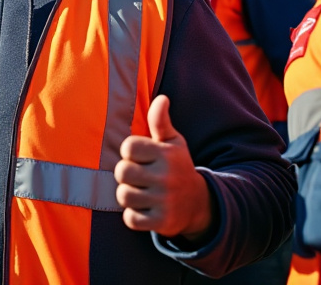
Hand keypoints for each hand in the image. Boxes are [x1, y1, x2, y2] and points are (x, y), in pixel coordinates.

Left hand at [114, 95, 213, 240]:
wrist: (199, 204)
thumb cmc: (177, 167)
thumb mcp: (173, 142)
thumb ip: (161, 121)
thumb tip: (162, 99)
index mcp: (167, 154)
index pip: (128, 147)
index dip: (129, 152)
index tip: (141, 157)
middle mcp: (167, 176)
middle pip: (121, 172)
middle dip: (126, 175)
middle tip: (139, 177)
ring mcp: (164, 200)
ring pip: (123, 195)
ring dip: (128, 196)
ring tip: (141, 192)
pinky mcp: (162, 222)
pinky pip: (130, 219)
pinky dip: (133, 216)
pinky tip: (145, 210)